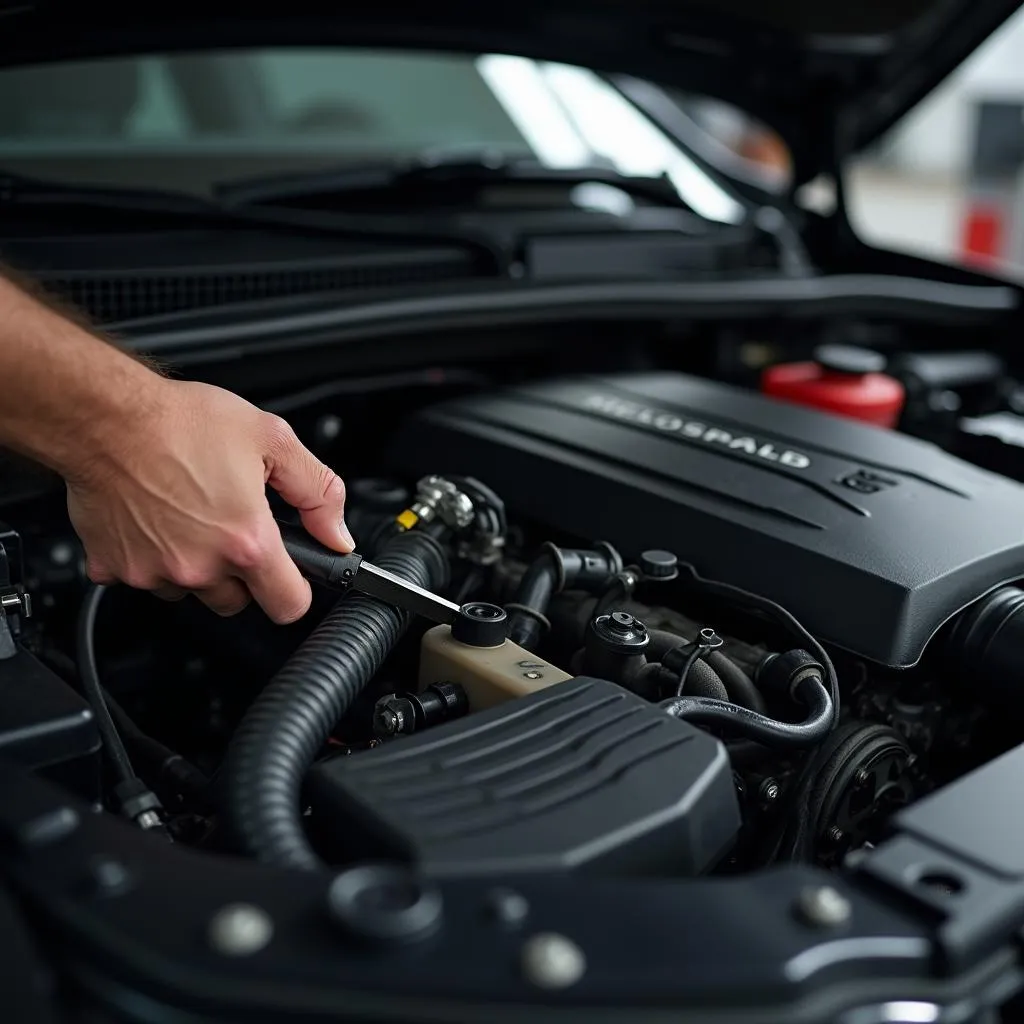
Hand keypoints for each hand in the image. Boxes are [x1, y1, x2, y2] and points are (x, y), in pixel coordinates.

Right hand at [66, 379, 352, 622]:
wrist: (104, 415)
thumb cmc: (181, 422)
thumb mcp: (273, 440)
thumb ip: (318, 492)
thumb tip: (338, 533)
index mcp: (246, 541)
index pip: (289, 606)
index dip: (296, 590)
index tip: (292, 574)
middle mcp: (200, 566)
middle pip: (238, 601)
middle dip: (243, 573)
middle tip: (233, 526)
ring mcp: (155, 572)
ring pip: (191, 592)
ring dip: (197, 566)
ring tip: (191, 515)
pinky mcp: (115, 568)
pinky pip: (145, 578)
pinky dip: (152, 557)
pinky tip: (156, 519)